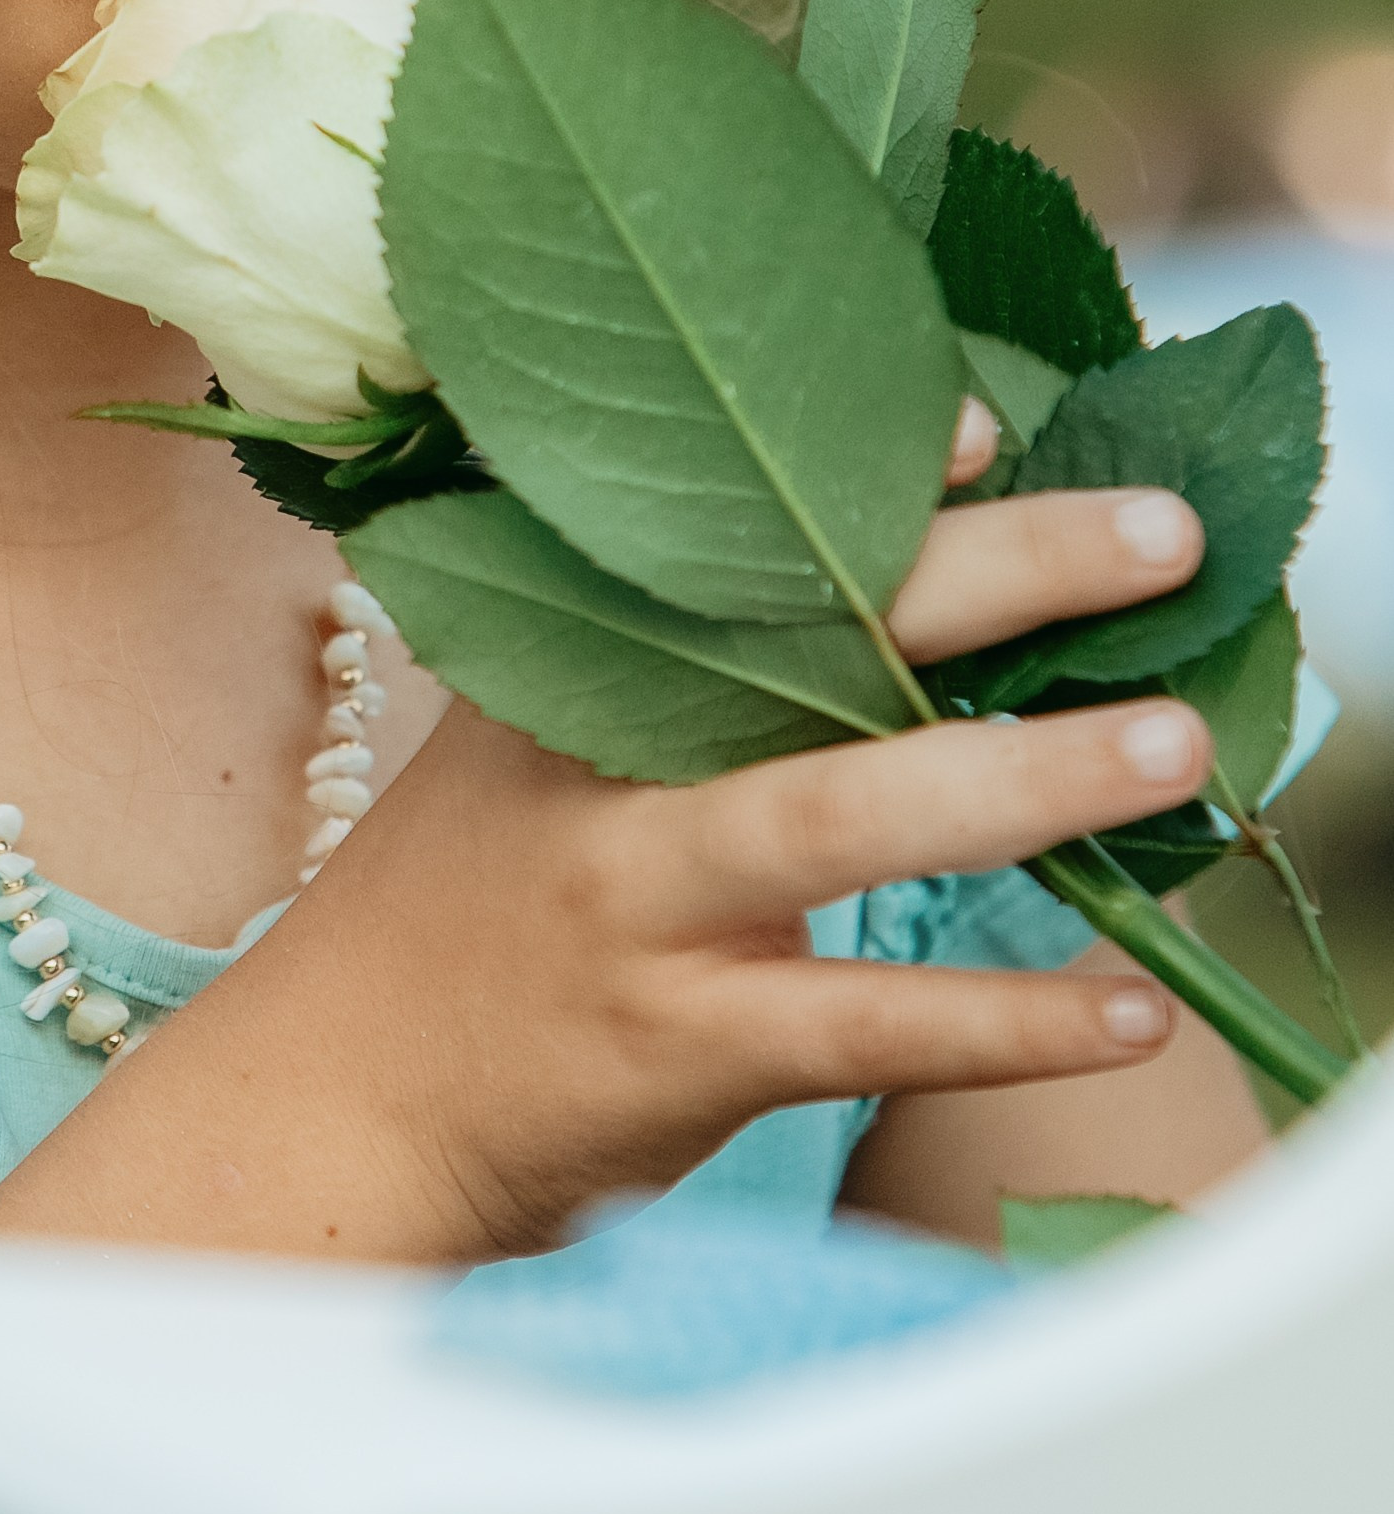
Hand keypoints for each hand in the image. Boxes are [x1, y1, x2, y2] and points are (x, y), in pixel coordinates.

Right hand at [0, 407, 1217, 1265]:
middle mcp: (602, 753)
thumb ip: (690, 637)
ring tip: (1171, 749)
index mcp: (571, 652)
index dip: (863, 473)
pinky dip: (1005, 1020)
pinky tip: (1131, 1013)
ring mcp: (637, 897)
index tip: (987, 424)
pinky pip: (863, 1025)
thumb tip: (934, 490)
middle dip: (996, 575)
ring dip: (1019, 780)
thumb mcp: (541, 728)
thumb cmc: (482, 889)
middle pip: (807, 638)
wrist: (342, 1088)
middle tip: (1166, 535)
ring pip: (837, 817)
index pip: (730, 532)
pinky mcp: (677, 1041)